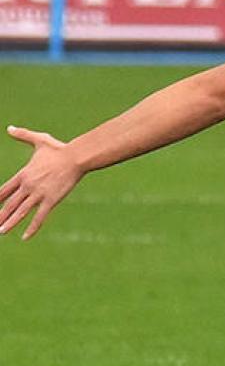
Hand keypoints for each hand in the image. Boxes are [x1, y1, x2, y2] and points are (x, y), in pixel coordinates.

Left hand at [0, 126, 82, 240]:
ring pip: (20, 212)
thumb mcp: (39, 141)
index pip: (4, 190)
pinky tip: (24, 237)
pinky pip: (39, 217)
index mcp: (23, 174)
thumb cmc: (59, 149)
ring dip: (10, 223)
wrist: (76, 157)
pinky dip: (32, 228)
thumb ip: (23, 135)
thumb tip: (9, 128)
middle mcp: (28, 186)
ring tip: (1, 232)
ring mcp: (39, 194)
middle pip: (9, 204)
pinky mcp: (51, 200)